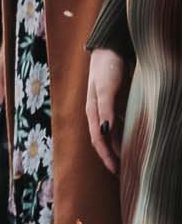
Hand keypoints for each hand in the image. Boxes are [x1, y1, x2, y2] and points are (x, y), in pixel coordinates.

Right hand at [87, 47, 126, 172]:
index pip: (98, 140)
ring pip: (111, 135)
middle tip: (123, 174)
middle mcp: (98, 113)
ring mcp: (106, 109)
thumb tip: (105, 133)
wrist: (110, 49)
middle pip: (102, 141)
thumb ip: (105, 110)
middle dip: (110, 158)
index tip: (117, 172)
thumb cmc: (107, 68)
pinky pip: (118, 125)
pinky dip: (123, 136)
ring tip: (128, 162)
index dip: (106, 156)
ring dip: (117, 148)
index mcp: (92, 111)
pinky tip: (132, 141)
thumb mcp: (106, 88)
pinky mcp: (115, 104)